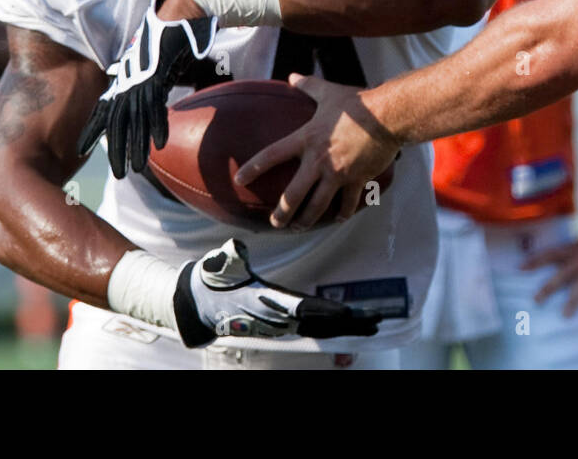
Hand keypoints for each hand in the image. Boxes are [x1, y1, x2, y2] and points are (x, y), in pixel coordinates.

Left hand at [77, 0, 216, 178]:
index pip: (104, 109)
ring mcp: (141, 79)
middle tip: (116, 174)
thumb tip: (153, 101)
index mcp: (124, 79)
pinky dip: (157, 126)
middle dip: (115, 149)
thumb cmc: (168, 37)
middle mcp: (128, 80)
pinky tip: (157, 145)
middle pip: (116, 121)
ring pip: (134, 119)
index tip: (81, 150)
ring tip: (135, 170)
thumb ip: (151, 84)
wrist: (178, 14)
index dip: (92, 130)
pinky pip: (156, 105)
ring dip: (135, 146)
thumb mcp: (155, 65)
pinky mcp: (158, 75)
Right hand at [170, 238, 382, 346]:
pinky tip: (350, 323)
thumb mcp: (221, 265)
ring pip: (319, 328)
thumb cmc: (214, 281)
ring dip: (346, 326)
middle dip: (348, 322)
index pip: (302, 308)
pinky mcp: (283, 325)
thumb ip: (231, 257)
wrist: (201, 306)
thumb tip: (235, 249)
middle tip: (376, 319)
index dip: (325, 311)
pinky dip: (334, 327)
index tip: (347, 312)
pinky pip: (313, 328)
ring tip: (372, 321)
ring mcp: (281, 324)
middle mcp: (277, 318)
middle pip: (319, 323)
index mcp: (267, 302)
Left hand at [234, 73, 400, 229]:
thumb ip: (308, 86)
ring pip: (318, 205)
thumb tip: (293, 76)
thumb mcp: (328, 92)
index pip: (272, 155)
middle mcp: (319, 160)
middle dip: (282, 212)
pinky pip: (348, 203)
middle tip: (275, 223)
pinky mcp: (357, 180)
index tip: (240, 179)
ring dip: (307, 220)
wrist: (387, 117)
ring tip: (298, 228)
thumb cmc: (358, 103)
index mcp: (306, 139)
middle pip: (294, 194)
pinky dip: (343, 213)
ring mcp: (338, 173)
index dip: (254, 167)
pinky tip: (338, 218)